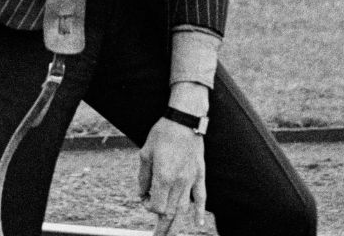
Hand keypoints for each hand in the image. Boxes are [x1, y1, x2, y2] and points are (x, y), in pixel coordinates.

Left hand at [136, 117, 205, 234]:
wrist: (185, 119)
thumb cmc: (162, 134)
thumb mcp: (145, 153)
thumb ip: (143, 177)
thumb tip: (142, 194)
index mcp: (163, 177)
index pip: (156, 206)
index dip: (148, 206)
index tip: (144, 198)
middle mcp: (178, 182)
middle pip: (170, 213)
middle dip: (162, 229)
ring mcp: (191, 179)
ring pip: (184, 210)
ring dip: (177, 225)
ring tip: (170, 235)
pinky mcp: (200, 174)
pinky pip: (201, 197)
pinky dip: (200, 212)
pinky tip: (198, 224)